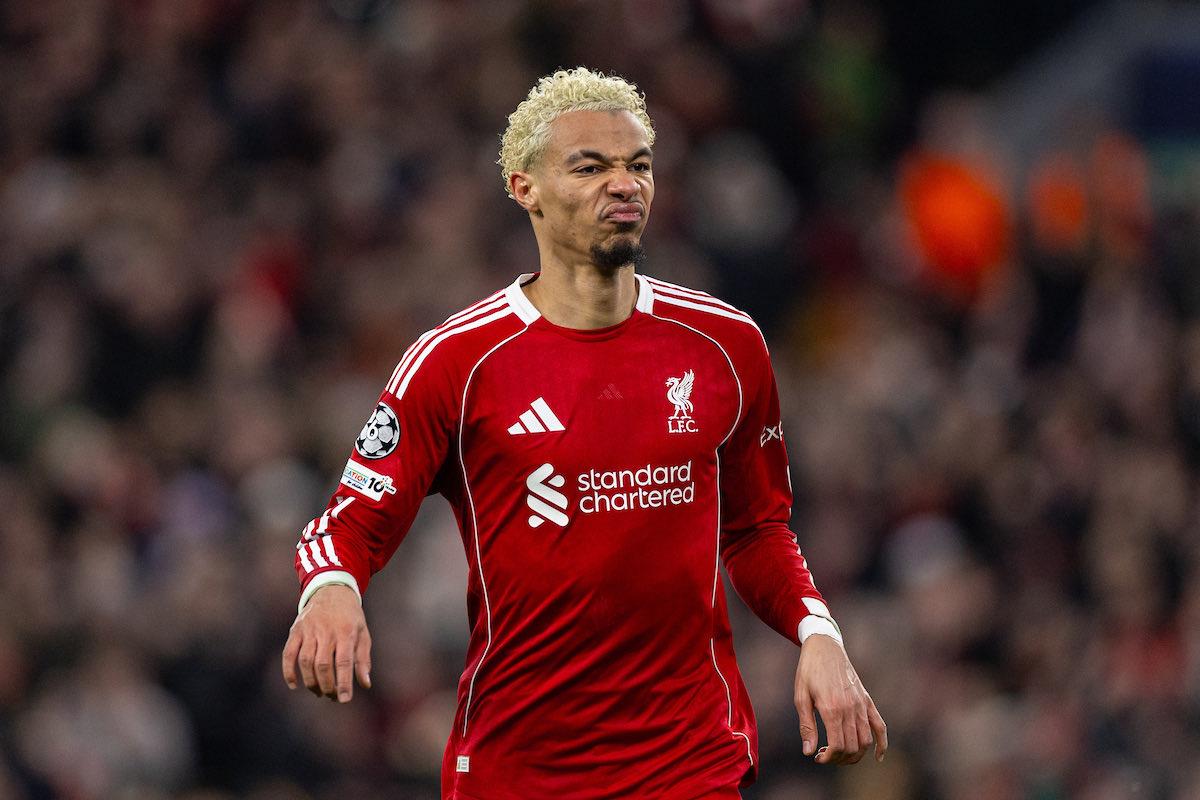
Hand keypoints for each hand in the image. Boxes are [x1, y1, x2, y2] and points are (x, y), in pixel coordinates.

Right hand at [282, 584, 371, 702]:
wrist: (332, 590)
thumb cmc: (351, 616)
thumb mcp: (363, 633)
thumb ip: (363, 659)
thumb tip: (365, 684)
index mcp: (346, 632)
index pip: (344, 661)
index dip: (343, 683)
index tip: (344, 700)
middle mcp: (326, 631)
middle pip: (322, 665)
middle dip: (326, 685)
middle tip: (331, 696)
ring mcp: (308, 630)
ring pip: (305, 661)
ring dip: (310, 682)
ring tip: (319, 692)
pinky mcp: (295, 631)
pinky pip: (288, 654)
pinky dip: (288, 671)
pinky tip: (294, 685)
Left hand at [794, 634, 886, 764]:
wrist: (825, 647)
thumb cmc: (809, 671)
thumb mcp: (800, 697)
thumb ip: (806, 726)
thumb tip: (809, 752)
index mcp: (832, 708)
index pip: (837, 745)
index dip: (828, 758)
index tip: (818, 758)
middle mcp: (850, 708)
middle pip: (852, 747)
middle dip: (839, 758)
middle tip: (825, 755)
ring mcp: (862, 704)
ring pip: (866, 741)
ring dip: (856, 755)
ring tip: (840, 755)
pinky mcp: (867, 700)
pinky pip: (880, 726)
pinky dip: (882, 744)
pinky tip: (878, 756)